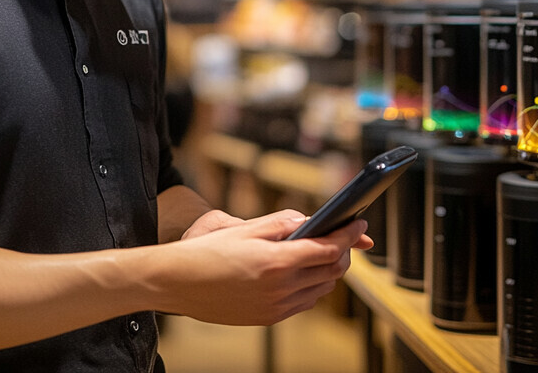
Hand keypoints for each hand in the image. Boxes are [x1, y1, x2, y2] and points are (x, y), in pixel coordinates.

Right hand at [155, 209, 368, 325]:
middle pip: (331, 271)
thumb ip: (280, 223)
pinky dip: (312, 287)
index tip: (360, 226)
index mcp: (276, 262)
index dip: (348, 236)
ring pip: (321, 290)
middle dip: (344, 252)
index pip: (328, 248)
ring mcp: (275, 308)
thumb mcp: (244, 228)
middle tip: (345, 237)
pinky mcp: (268, 318)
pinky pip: (304, 303)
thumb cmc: (207, 251)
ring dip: (330, 271)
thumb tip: (307, 219)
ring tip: (325, 252)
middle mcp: (280, 289)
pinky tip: (305, 273)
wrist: (177, 283)